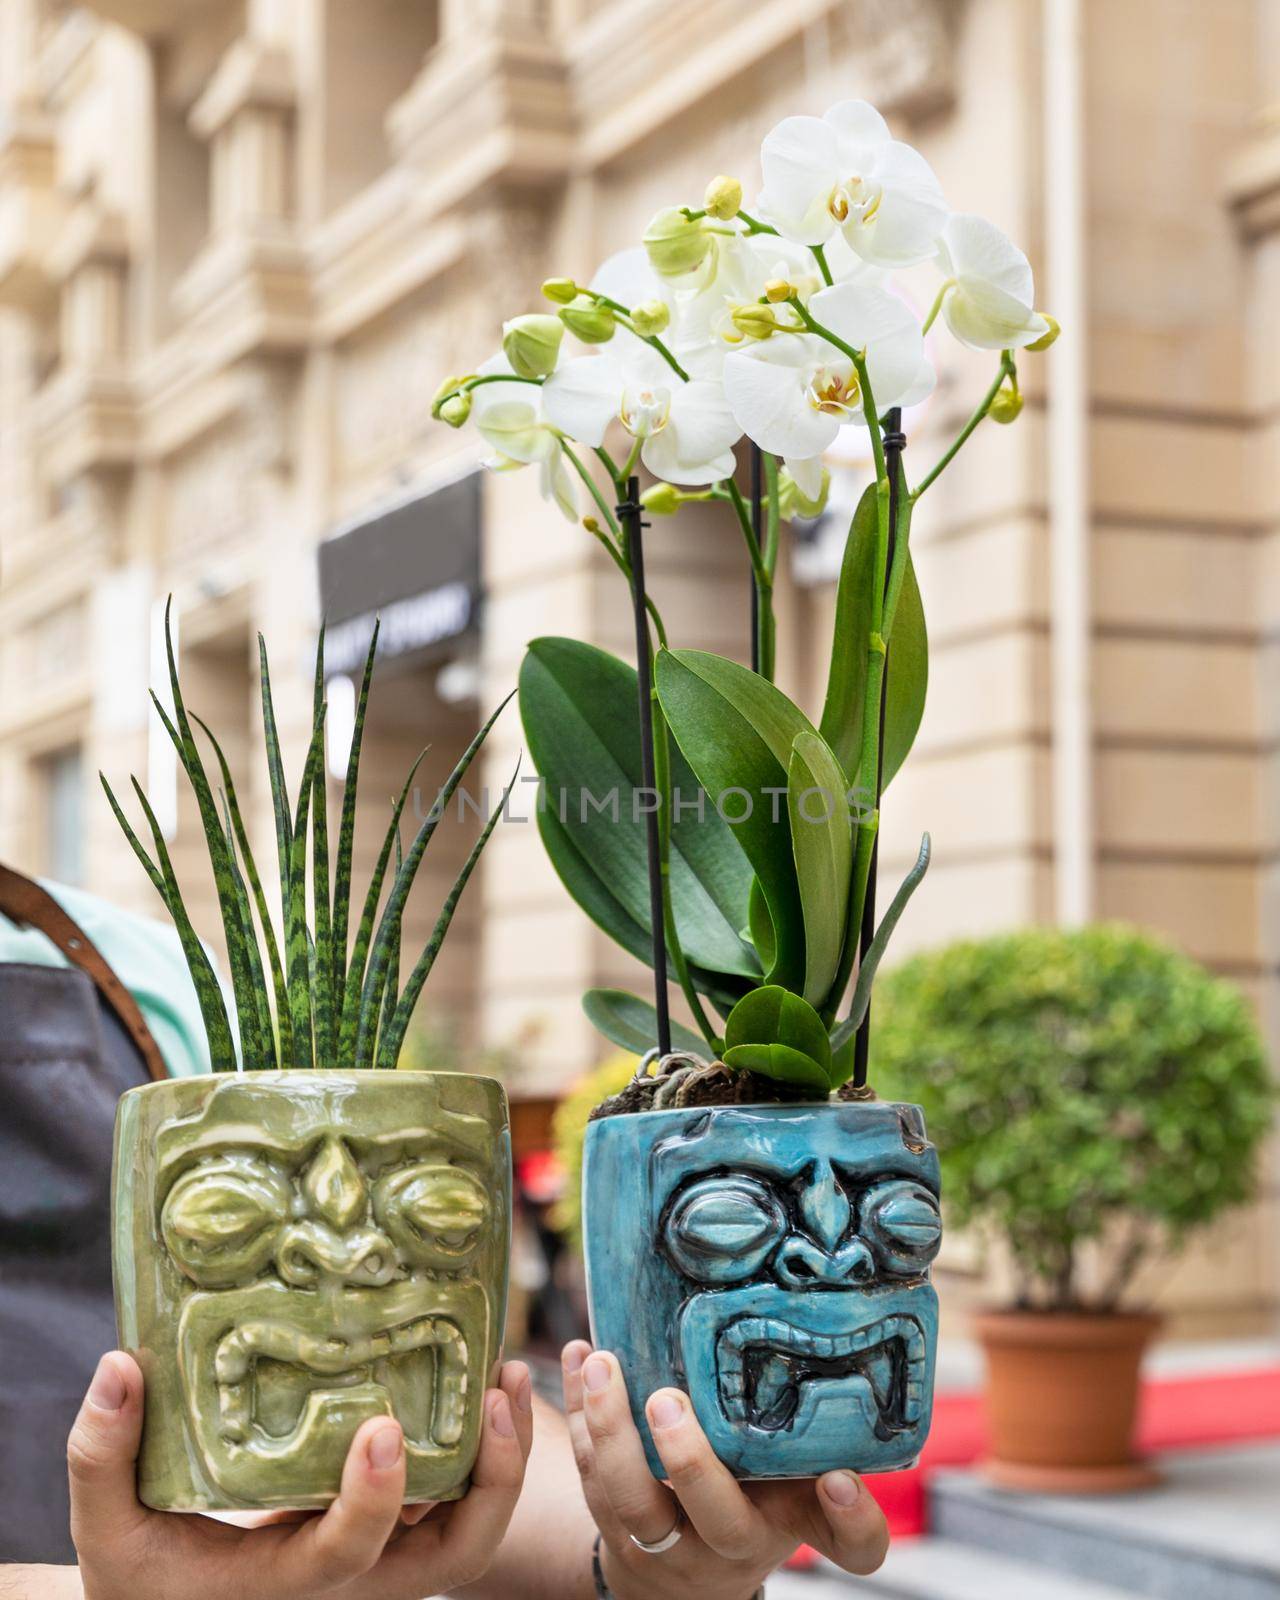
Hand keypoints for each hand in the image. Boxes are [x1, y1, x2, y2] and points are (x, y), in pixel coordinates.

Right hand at [69, 1350, 532, 1599]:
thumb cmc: (136, 1574)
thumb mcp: (105, 1526)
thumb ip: (102, 1454)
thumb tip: (118, 1366)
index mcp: (278, 1584)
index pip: (343, 1558)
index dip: (373, 1502)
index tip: (382, 1427)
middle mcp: (345, 1582)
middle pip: (451, 1559)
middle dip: (489, 1482)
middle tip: (493, 1394)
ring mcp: (376, 1562)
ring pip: (468, 1535)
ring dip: (501, 1460)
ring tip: (506, 1374)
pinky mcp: (386, 1536)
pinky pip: (454, 1507)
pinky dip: (481, 1453)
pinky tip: (482, 1383)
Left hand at [562, 1341, 887, 1598]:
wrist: (691, 1571)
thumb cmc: (756, 1502)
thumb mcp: (794, 1482)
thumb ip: (815, 1438)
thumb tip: (837, 1352)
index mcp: (790, 1523)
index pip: (846, 1544)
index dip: (850, 1520)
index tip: (840, 1479)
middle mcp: (732, 1544)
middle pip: (715, 1516)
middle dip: (689, 1460)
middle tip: (668, 1398)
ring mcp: (667, 1544)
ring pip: (630, 1500)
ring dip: (609, 1428)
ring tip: (604, 1363)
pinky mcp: (614, 1528)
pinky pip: (587, 1473)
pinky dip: (577, 1411)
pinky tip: (579, 1355)